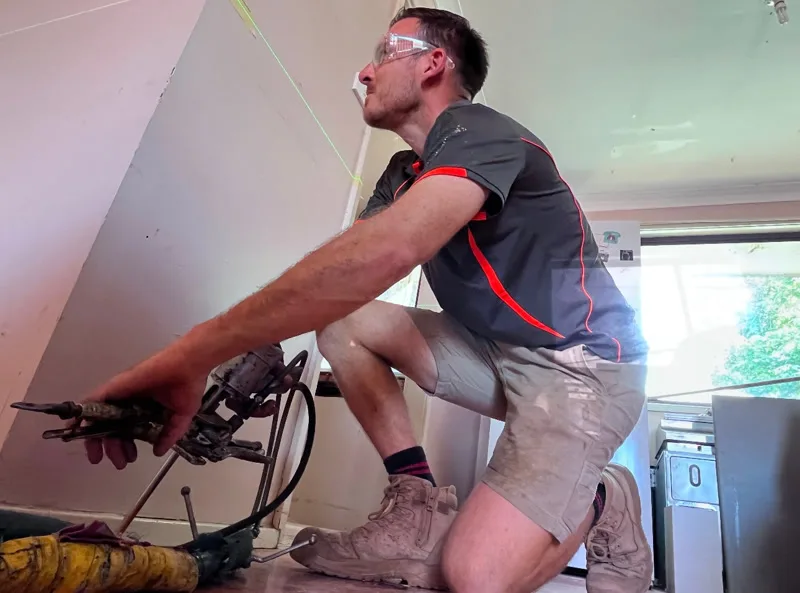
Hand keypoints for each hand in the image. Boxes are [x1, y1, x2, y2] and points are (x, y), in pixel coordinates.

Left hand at [81, 342, 210, 468]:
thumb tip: (159, 451)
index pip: (126, 430)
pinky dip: (83, 414)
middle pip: (111, 428)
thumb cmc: (188, 386)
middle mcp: (129, 402)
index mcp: (144, 408)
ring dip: (95, 437)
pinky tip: (76, 428)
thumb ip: (170, 434)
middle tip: (117, 463)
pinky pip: (94, 400)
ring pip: (100, 418)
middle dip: (111, 448)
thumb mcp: (181, 416)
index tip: (126, 459)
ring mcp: (122, 394)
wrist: (190, 366)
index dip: (123, 446)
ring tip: (98, 456)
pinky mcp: (117, 386)